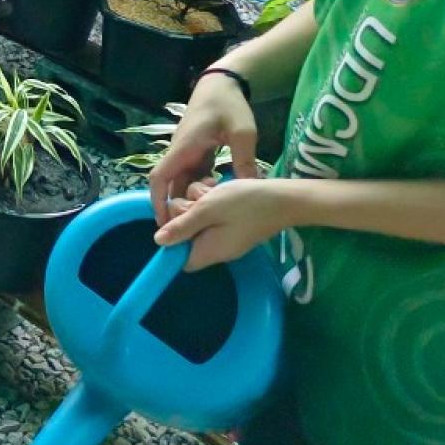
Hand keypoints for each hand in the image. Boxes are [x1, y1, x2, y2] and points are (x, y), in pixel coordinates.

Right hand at [148, 72, 258, 223]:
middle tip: (186, 234)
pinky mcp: (195, 153)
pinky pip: (191, 176)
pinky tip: (210, 204)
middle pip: (169, 186)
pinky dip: (198, 191)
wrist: (221, 84)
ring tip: (199, 224)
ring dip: (187, 201)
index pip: (159, 178)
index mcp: (184, 148)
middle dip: (174, 209)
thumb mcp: (242, 133)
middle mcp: (180, 153)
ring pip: (180, 183)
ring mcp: (186, 153)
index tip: (164, 224)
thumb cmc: (229, 105)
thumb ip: (244, 161)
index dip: (157, 202)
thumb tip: (250, 189)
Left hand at [155, 177, 291, 270]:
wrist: (286, 199)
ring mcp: (227, 237)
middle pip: (187, 236)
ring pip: (199, 220)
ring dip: (197, 201)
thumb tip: (158, 241)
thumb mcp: (207, 210)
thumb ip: (183, 226)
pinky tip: (216, 186)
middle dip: (185, 212)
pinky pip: (214, 216)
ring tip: (210, 188)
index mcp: (209, 250)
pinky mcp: (234, 225)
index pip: (181, 259)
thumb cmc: (244, 203)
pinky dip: (211, 200)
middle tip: (198, 198)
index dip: (173, 240)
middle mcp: (217, 249)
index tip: (175, 219)